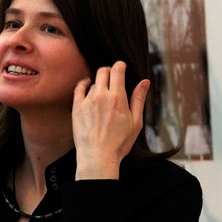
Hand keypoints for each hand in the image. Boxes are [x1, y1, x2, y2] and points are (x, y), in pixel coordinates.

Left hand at [72, 61, 148, 179]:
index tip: (121, 66)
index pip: (117, 70)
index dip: (120, 65)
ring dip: (99, 82)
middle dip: (109, 70)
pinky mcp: (76, 108)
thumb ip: (139, 99)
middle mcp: (101, 96)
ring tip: (103, 91)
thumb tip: (145, 81)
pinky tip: (88, 85)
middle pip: (103, 71)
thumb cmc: (119, 143)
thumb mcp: (136, 122)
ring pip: (93, 81)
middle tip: (113, 76)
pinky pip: (79, 88)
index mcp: (118, 98)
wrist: (97, 157)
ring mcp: (87, 101)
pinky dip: (84, 83)